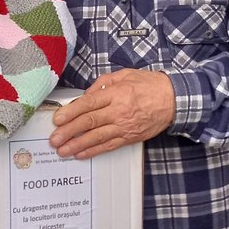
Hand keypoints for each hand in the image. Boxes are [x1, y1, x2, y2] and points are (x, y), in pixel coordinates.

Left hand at [49, 69, 174, 158]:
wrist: (174, 100)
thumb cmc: (150, 85)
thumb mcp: (125, 75)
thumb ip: (103, 84)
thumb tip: (86, 95)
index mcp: (116, 93)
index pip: (88, 104)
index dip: (70, 112)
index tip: (58, 119)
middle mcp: (119, 111)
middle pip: (89, 122)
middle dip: (69, 131)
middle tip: (54, 138)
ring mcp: (124, 126)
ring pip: (96, 137)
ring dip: (77, 145)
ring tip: (62, 150)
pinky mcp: (129, 137)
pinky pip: (108, 146)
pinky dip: (93, 151)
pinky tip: (81, 154)